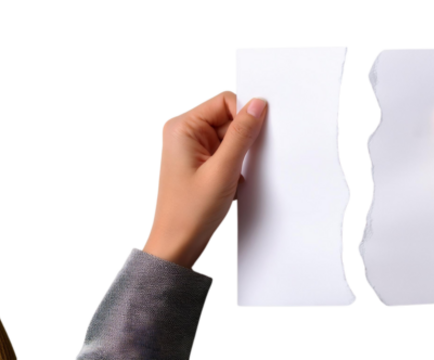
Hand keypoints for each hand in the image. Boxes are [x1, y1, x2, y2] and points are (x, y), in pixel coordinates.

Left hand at [142, 90, 266, 268]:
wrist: (176, 245)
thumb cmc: (189, 213)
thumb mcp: (223, 171)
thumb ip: (242, 135)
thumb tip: (257, 105)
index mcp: (182, 127)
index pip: (224, 101)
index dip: (245, 115)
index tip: (256, 136)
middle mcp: (183, 133)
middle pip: (227, 117)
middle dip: (242, 139)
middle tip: (240, 164)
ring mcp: (190, 148)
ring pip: (229, 136)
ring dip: (238, 155)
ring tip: (231, 177)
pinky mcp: (198, 162)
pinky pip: (225, 152)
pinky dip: (234, 165)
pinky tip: (230, 182)